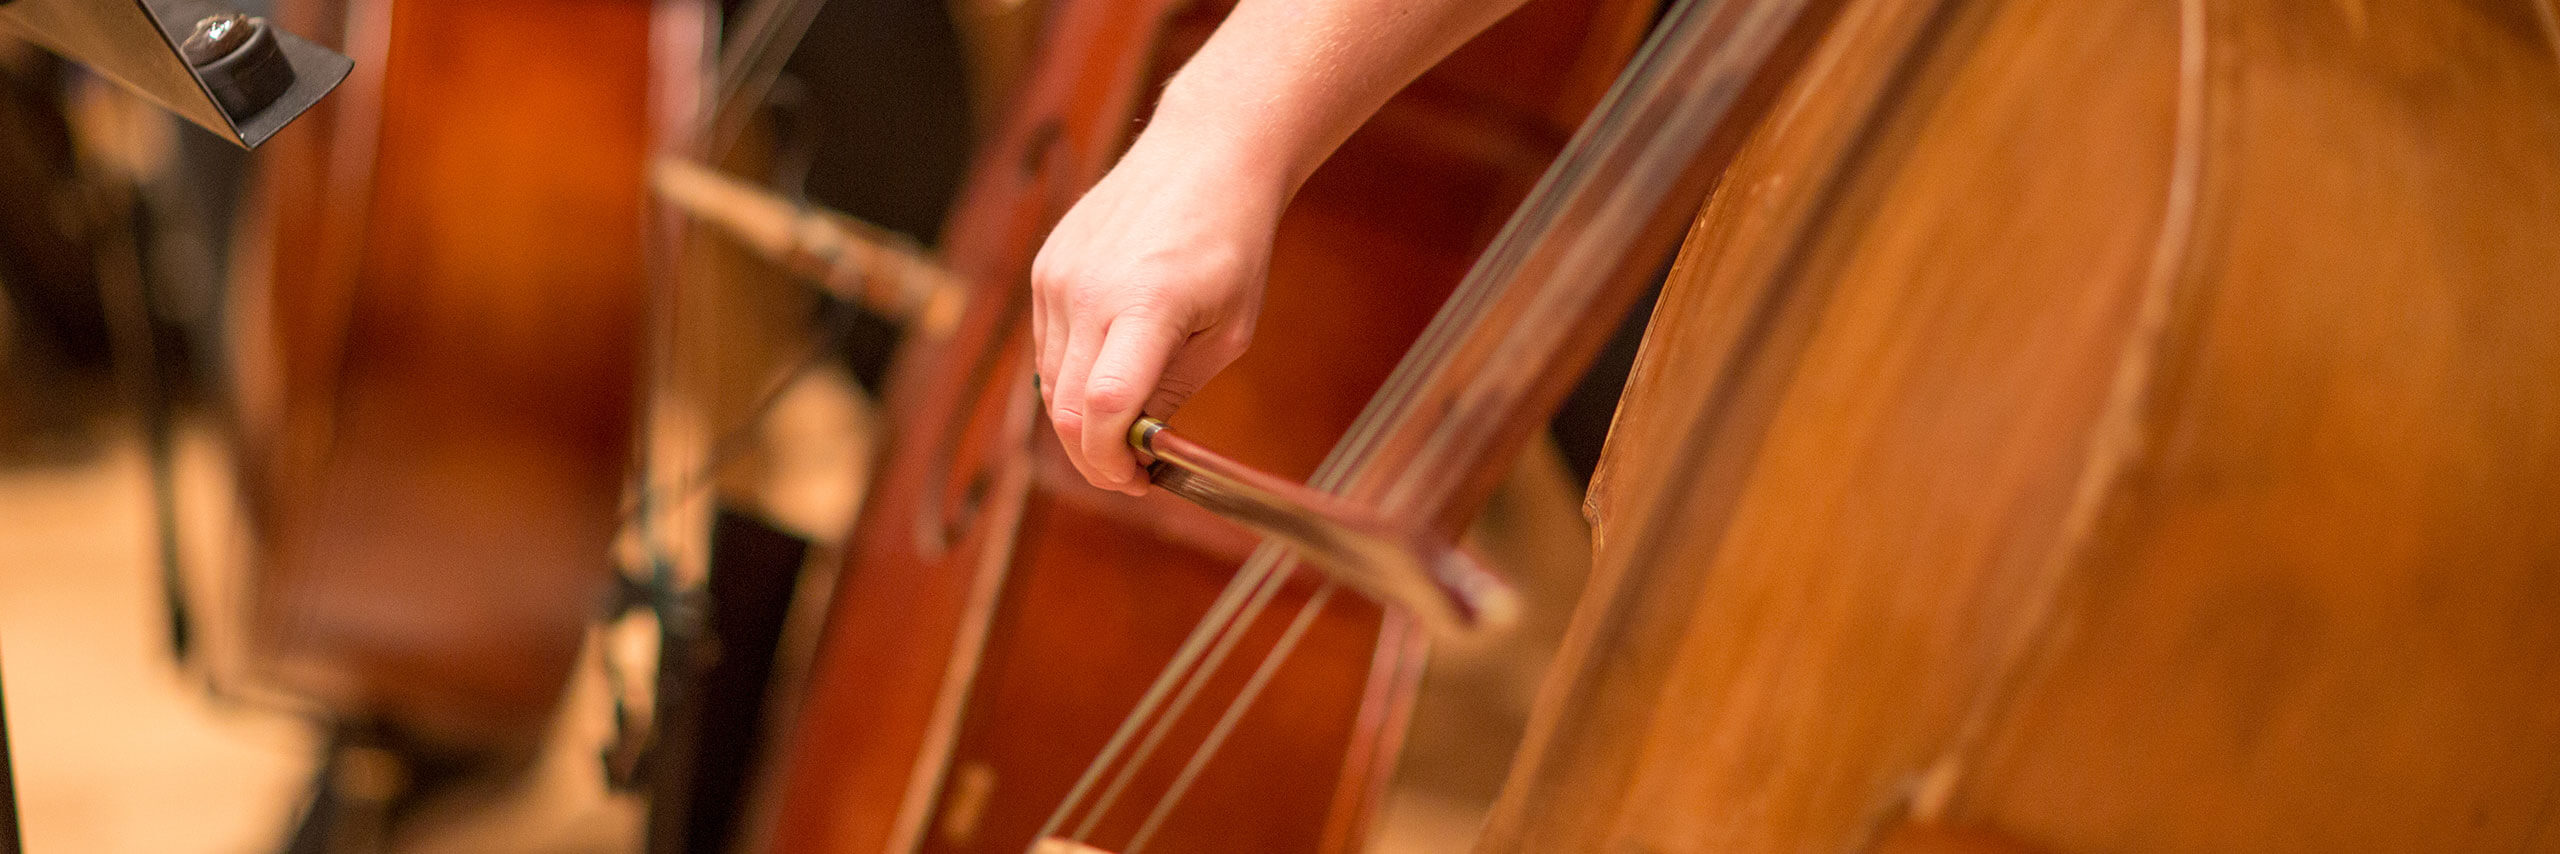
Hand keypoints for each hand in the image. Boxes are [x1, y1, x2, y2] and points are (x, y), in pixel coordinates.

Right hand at [1031, 127, 1288, 495]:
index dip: (1111, 460)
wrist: (1206, 153)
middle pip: (1064, 407)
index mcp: (1145, 304)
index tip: (1135, 480)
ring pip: (1048, 381)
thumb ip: (1175, 390)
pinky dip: (1070, 375)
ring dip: (1080, 418)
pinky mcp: (1046, 266)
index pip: (1103, 406)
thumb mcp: (1228, 330)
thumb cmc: (1232, 241)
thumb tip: (1138, 445)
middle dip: (1094, 454)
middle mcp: (1088, 290)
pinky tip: (1109, 370)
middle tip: (1130, 472)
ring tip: (1124, 426)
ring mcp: (1058, 276)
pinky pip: (1046, 345)